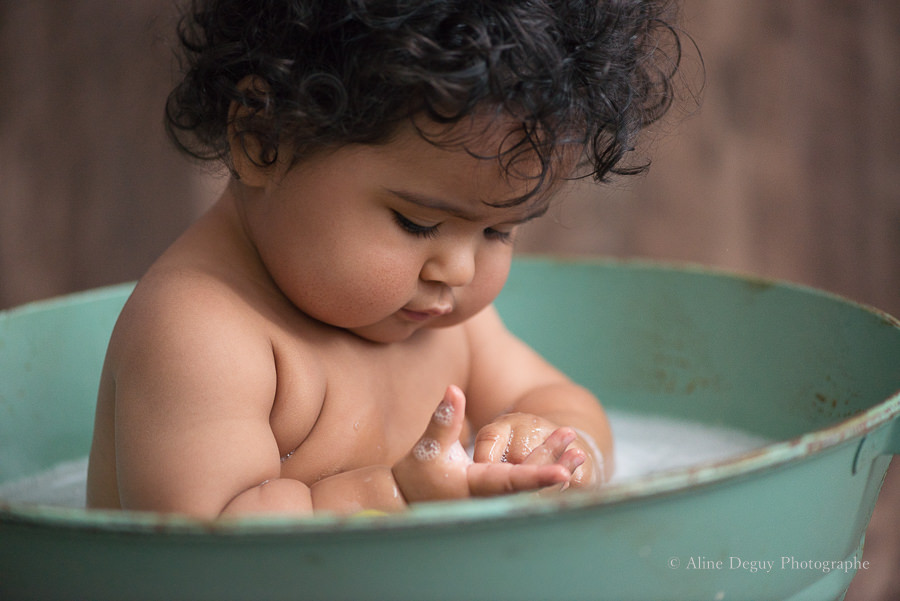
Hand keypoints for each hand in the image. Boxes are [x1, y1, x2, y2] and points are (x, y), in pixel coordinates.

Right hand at [392, 386, 582, 502]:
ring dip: (555, 467)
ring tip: (577, 450)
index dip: (538, 478)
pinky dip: (546, 472)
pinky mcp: (498, 494)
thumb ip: (444, 419)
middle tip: (578, 450)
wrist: (411, 495)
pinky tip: (565, 459)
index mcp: (476, 486)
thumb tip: (453, 390)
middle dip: (556, 466)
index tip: (563, 474)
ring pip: (532, 485)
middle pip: (530, 484)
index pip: (512, 482)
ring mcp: (496, 498)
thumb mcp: (427, 446)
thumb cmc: (418, 471)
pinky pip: (527, 485)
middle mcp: (491, 496)